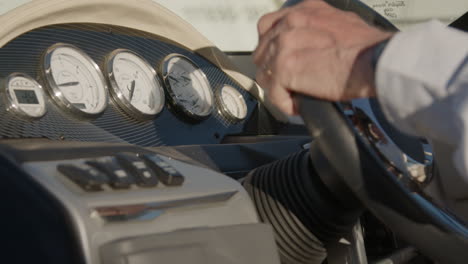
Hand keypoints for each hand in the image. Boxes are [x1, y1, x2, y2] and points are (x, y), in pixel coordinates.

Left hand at [253, 0, 392, 114]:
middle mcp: (289, 24)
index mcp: (302, 11)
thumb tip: (310, 45)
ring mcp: (284, 46)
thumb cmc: (367, 46)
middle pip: (262, 52)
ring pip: (264, 74)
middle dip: (272, 70)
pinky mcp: (284, 68)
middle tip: (287, 84)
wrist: (375, 60)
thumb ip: (316, 30)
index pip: (268, 27)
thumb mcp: (339, 23)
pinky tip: (298, 105)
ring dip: (278, 89)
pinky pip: (274, 93)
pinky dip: (285, 103)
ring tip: (294, 96)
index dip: (271, 47)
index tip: (278, 61)